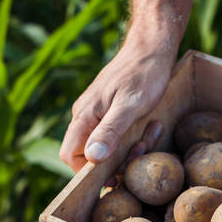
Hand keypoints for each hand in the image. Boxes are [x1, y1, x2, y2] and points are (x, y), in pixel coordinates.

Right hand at [59, 39, 174, 170]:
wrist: (152, 47)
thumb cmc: (143, 74)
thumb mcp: (130, 106)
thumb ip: (110, 131)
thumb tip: (92, 159)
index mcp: (84, 116)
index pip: (70, 156)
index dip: (88, 172)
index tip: (115, 174)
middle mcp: (84, 116)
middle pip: (87, 154)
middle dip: (115, 161)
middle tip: (141, 149)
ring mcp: (96, 113)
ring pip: (104, 146)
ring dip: (128, 148)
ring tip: (150, 132)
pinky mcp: (109, 111)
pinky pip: (114, 134)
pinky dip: (132, 137)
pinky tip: (151, 125)